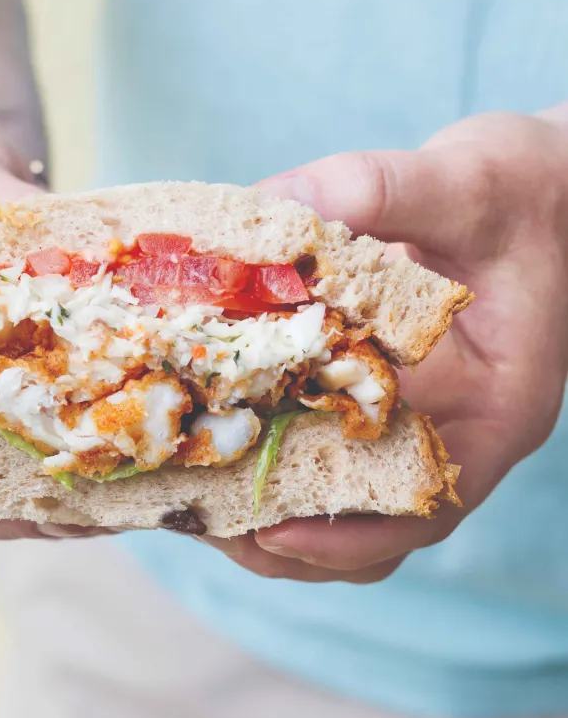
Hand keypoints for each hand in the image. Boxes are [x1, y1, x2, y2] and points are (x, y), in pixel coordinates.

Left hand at [206, 110, 567, 582]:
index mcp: (496, 408)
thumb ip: (374, 190)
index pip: (425, 508)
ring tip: (186, 485)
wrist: (545, 181)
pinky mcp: (381, 387)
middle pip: (368, 523)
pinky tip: (210, 415)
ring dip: (266, 501)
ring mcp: (418, 414)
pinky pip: (324, 439)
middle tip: (194, 512)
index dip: (346, 537)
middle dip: (281, 536)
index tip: (269, 534)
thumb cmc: (520, 187)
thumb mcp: (463, 181)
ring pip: (342, 495)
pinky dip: (268, 441)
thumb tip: (269, 205)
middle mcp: (456, 428)